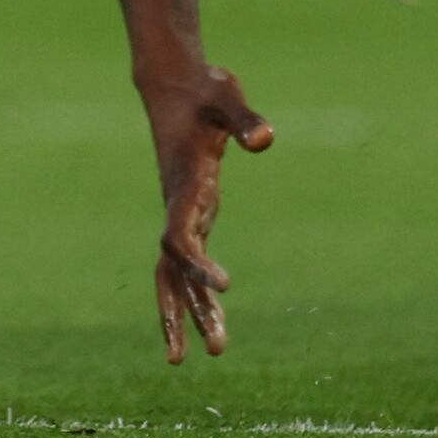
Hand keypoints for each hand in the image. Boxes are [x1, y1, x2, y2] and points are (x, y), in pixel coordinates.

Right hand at [137, 59, 275, 363]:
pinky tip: (218, 315)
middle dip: (186, 311)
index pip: (180, 236)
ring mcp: (181, 212)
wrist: (173, 85)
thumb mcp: (225, 95)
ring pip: (176, 273)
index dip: (198, 264)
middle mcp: (177, 205)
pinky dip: (201, 290)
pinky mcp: (191, 212)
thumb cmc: (204, 89)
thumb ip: (244, 119)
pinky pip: (189, 262)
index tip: (226, 288)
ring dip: (191, 312)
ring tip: (216, 352)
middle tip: (213, 351)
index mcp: (183, 184)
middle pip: (171, 270)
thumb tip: (266, 139)